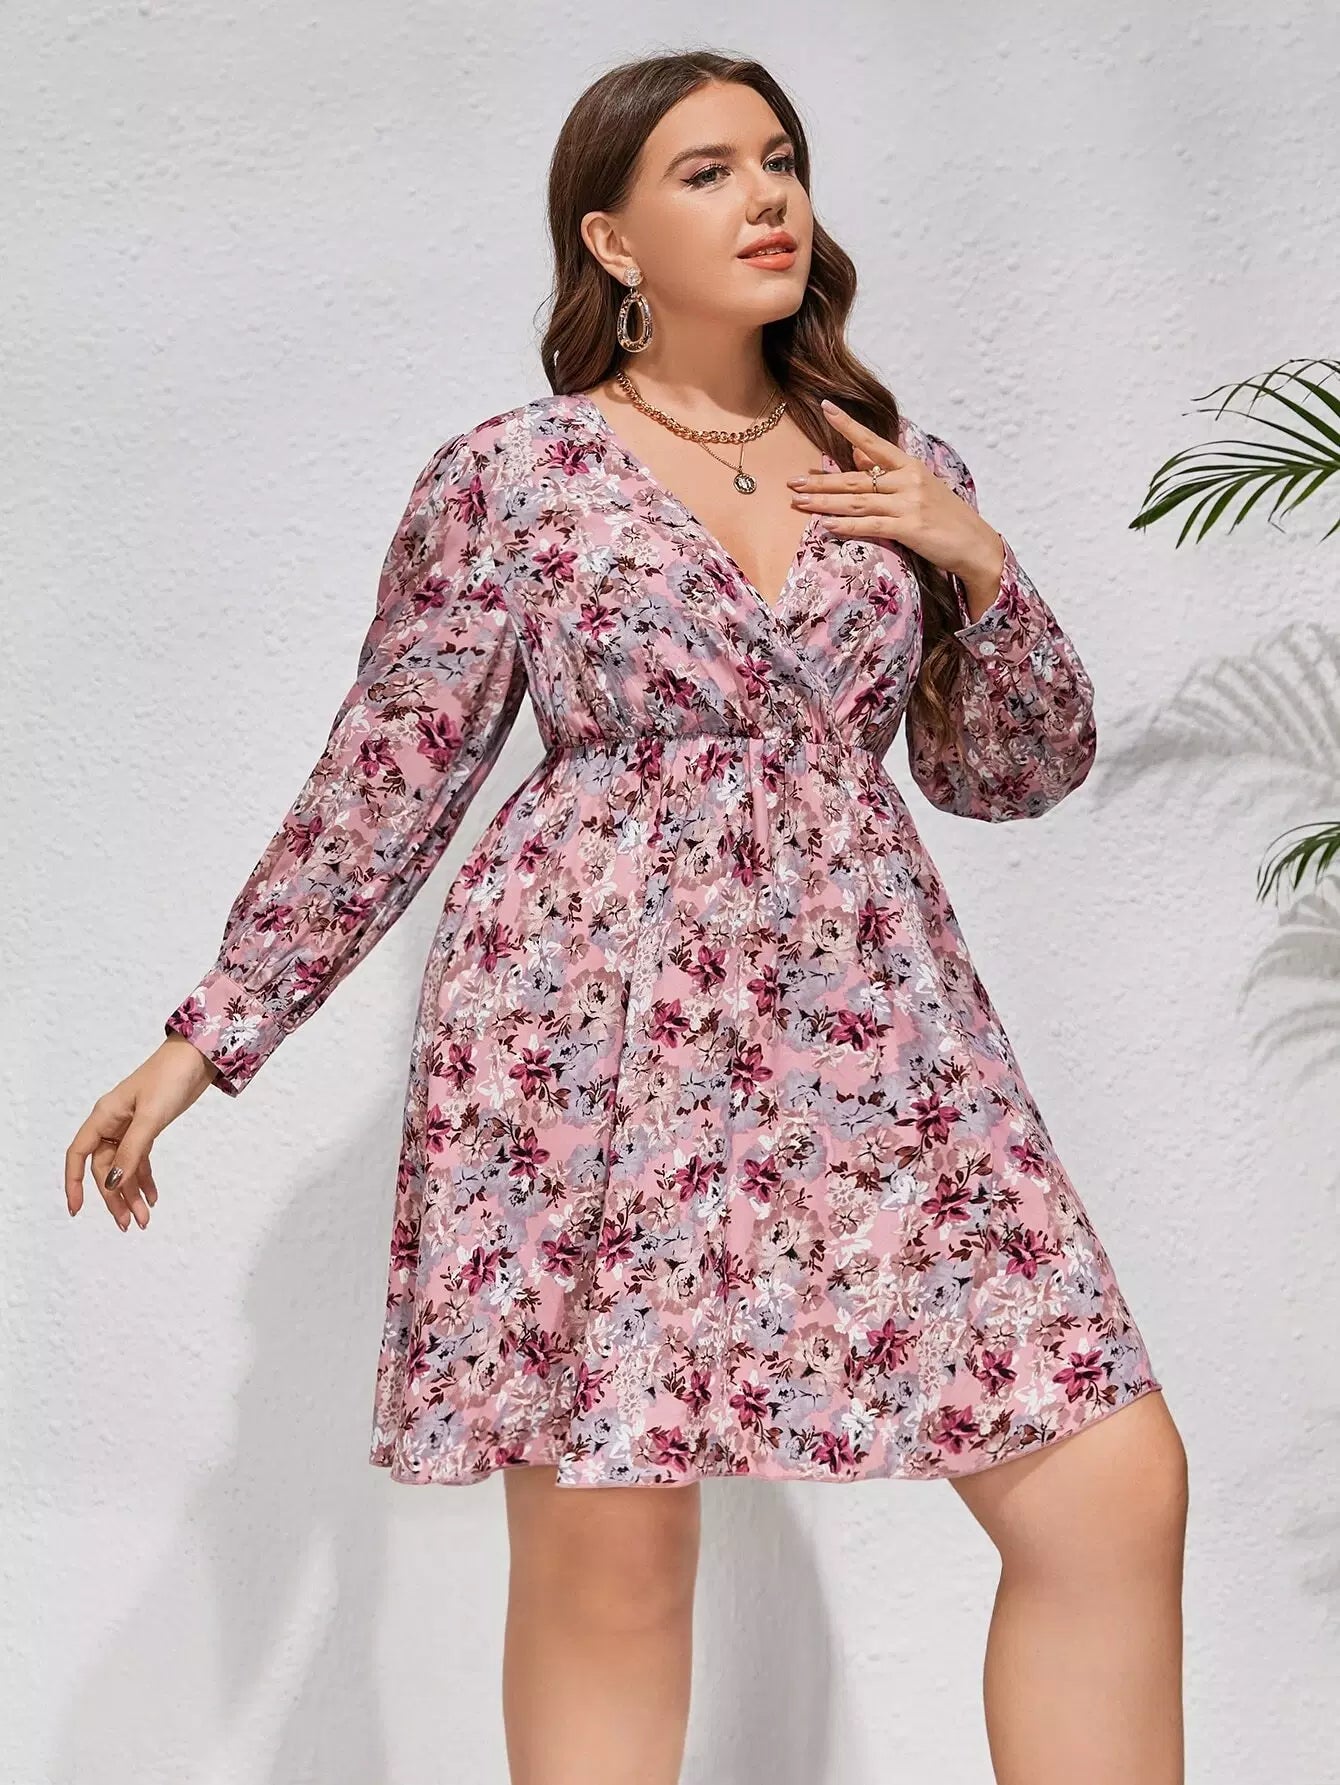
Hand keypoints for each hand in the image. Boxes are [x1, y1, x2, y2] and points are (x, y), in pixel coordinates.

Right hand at [64, 1035, 219, 1229]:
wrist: (197, 1057)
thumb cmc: (170, 1078)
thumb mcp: (150, 1117)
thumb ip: (132, 1151)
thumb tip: (112, 1183)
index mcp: (104, 1117)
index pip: (79, 1155)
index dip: (74, 1182)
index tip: (77, 1209)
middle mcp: (113, 1123)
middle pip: (105, 1168)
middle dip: (114, 1196)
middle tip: (129, 1223)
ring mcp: (130, 1127)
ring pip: (124, 1167)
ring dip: (131, 1193)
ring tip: (143, 1218)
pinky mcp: (149, 1128)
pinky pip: (140, 1159)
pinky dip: (145, 1179)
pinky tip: (153, 1197)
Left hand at [791, 398, 1004, 609]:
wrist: (975, 544)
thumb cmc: (945, 517)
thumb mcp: (918, 486)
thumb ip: (885, 469)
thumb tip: (855, 452)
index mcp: (909, 466)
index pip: (873, 441)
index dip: (848, 425)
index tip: (826, 408)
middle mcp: (907, 481)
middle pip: (855, 479)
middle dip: (821, 482)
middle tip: (792, 482)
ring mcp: (908, 504)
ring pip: (857, 502)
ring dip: (825, 504)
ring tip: (799, 503)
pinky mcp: (910, 528)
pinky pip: (871, 526)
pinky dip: (847, 526)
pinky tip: (826, 526)